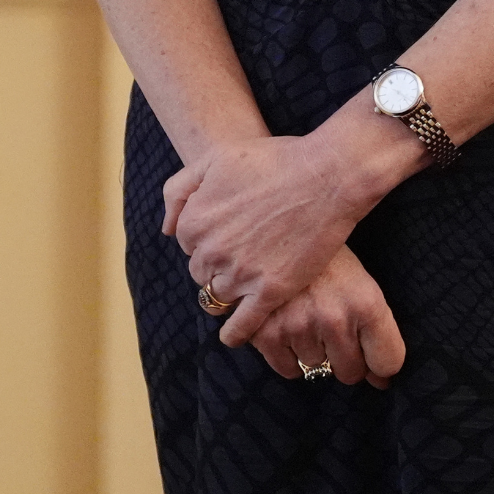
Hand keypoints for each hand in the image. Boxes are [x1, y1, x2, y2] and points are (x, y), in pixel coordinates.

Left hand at [164, 134, 369, 347]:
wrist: (326, 175)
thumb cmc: (275, 161)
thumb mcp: (215, 158)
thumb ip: (180, 190)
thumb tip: (167, 229)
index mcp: (194, 221)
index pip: (188, 245)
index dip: (209, 238)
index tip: (229, 232)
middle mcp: (211, 251)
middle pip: (201, 273)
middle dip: (217, 265)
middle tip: (242, 253)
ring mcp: (241, 274)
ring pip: (218, 297)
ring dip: (228, 293)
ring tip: (247, 283)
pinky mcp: (270, 291)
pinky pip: (243, 324)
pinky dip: (235, 333)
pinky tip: (234, 335)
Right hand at [249, 245, 405, 386]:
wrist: (276, 228)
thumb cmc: (326, 257)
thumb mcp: (360, 281)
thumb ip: (376, 331)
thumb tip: (382, 382)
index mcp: (366, 303)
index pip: (388, 363)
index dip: (381, 364)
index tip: (372, 358)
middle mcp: (335, 318)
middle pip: (351, 373)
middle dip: (345, 359)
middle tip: (334, 330)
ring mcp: (299, 327)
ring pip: (317, 369)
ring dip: (314, 351)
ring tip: (307, 316)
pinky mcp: (266, 333)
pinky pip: (288, 370)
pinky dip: (289, 356)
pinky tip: (288, 325)